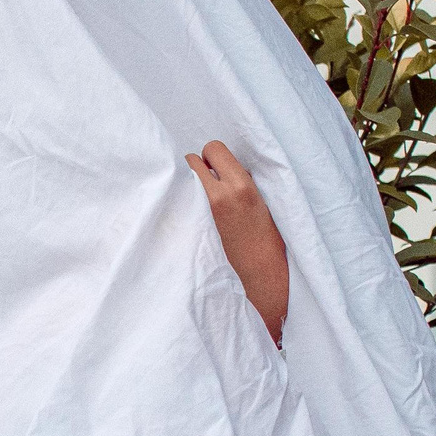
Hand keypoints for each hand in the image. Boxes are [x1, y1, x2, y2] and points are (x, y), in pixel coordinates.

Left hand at [186, 140, 288, 344]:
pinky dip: (176, 207)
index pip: (213, 149)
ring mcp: (196, 215)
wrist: (259, 286)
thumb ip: (241, 185)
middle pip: (190, 161)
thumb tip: (221, 171)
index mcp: (240, 188)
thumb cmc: (266, 247)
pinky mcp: (183, 232)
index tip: (217, 172)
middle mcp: (215, 197)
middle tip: (204, 189)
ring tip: (195, 205)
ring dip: (183, 188)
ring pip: (176, 181)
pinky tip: (184, 219)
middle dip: (196, 171)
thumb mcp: (262, 207)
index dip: (214, 159)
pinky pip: (170, 205)